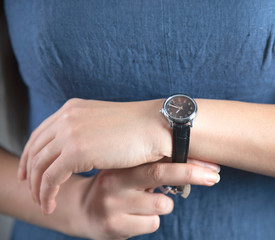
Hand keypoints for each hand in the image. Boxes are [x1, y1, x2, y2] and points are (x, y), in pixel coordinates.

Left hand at [18, 98, 171, 213]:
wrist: (157, 127)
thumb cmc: (139, 129)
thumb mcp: (106, 124)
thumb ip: (89, 132)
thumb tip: (83, 150)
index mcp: (73, 109)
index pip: (41, 133)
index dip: (31, 154)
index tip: (30, 172)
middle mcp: (67, 118)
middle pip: (35, 149)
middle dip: (29, 173)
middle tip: (31, 190)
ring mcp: (70, 133)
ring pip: (39, 166)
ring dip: (37, 188)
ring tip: (42, 203)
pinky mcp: (76, 151)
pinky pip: (50, 178)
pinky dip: (46, 194)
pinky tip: (51, 205)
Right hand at [63, 160, 219, 239]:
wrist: (81, 209)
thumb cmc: (116, 186)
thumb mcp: (126, 169)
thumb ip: (151, 164)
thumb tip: (193, 159)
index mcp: (120, 164)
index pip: (157, 158)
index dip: (186, 160)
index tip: (210, 163)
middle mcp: (114, 182)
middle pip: (159, 174)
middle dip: (191, 174)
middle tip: (213, 176)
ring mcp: (113, 205)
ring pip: (161, 205)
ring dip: (164, 204)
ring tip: (147, 202)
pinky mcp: (114, 227)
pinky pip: (152, 224)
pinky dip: (152, 220)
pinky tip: (136, 216)